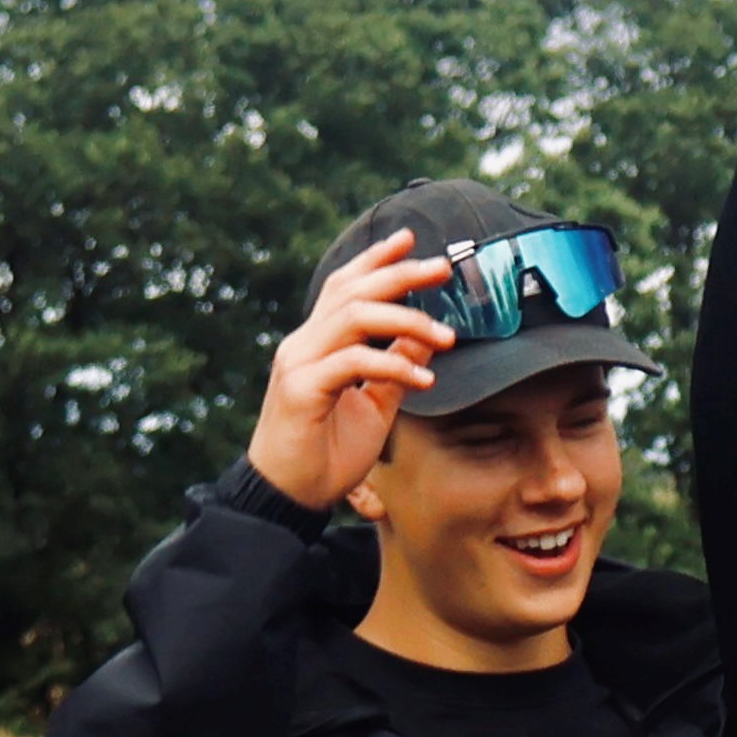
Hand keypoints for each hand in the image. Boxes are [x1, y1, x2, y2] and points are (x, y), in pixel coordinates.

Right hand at [250, 236, 447, 510]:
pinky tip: (425, 380)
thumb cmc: (327, 452)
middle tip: (443, 269)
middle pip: (351, 292)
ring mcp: (298, 364)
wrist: (289, 495)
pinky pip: (353, 362)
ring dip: (407, 321)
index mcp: (317, 344)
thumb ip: (395, 367)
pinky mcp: (301, 390)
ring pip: (353, 317)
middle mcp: (303, 345)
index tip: (408, 240)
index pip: (343, 288)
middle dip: (400, 274)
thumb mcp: (374, 405)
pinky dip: (394, 365)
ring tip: (448, 337)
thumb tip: (426, 338)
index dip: (374, 261)